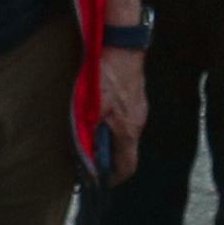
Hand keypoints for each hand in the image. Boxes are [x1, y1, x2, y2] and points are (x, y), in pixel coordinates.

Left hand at [98, 42, 149, 182]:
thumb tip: (84, 158)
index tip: (98, 180)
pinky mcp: (135, 95)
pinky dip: (111, 121)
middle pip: (125, 150)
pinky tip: (98, 110)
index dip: (113, 178)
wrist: (123, 45)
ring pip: (124, 132)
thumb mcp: (90, 109)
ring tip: (88, 131)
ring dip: (107, 136)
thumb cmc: (107, 76)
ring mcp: (139, 108)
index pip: (127, 167)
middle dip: (106, 156)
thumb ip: (87, 135)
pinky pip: (124, 116)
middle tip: (87, 155)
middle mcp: (138, 122)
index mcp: (128, 131)